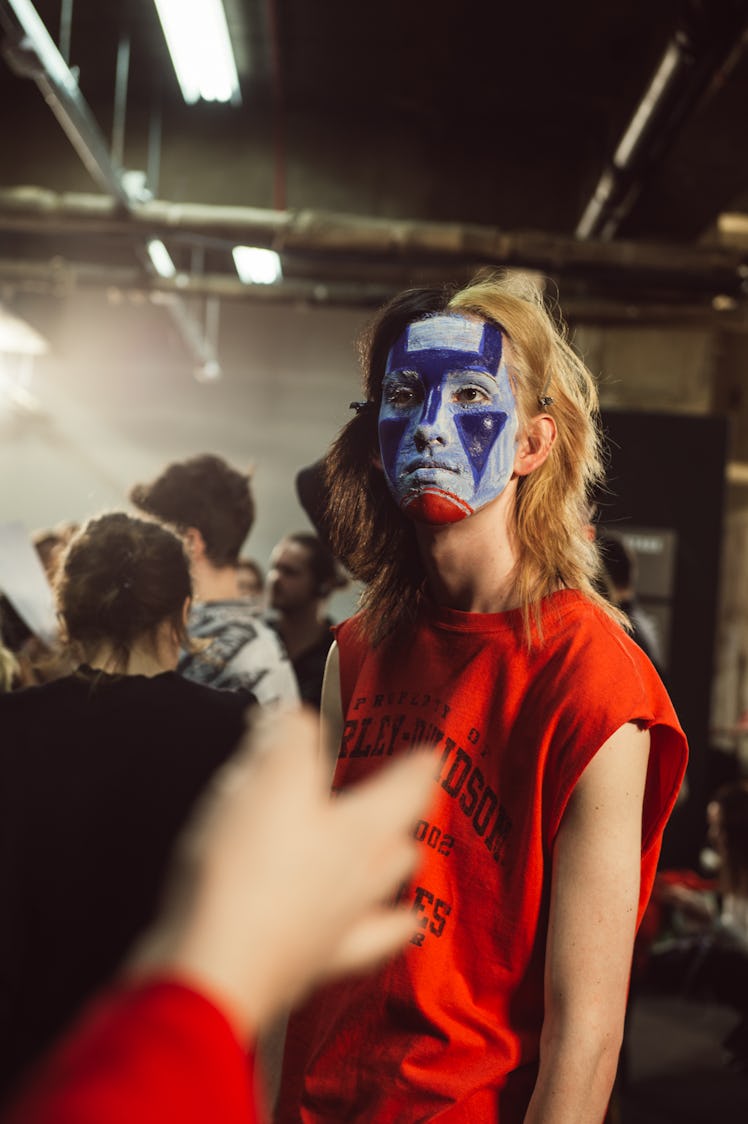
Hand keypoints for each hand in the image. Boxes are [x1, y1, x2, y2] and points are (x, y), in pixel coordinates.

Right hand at [129, 707, 434, 1038]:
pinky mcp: (311, 962)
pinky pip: (361, 943)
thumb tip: (297, 719)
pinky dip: (379, 930)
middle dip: (405, 817)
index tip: (435, 753)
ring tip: (402, 853)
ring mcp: (341, 926)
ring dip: (393, 868)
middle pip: (400, 843)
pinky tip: (389, 926)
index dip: (421, 764)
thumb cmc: (246, 874)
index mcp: (360, 830)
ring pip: (385, 891)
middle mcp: (362, 880)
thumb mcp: (267, 778)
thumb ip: (290, 738)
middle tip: (407, 796)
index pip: (406, 786)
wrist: (214, 966)